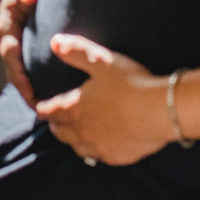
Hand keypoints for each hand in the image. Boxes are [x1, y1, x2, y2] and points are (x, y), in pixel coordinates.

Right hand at [0, 0, 55, 107]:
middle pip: (13, 68)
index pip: (10, 54)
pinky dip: (37, 80)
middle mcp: (10, 36)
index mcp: (7, 24)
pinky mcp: (28, 44)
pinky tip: (51, 94)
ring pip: (21, 70)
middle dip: (24, 89)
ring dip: (29, 89)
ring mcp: (18, 41)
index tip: (30, 93)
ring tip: (46, 110)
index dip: (18, 75)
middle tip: (40, 110)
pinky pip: (29, 66)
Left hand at [34, 35, 170, 165]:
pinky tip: (99, 148)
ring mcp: (100, 147)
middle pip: (61, 132)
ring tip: (72, 136)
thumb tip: (53, 42)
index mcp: (76, 108)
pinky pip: (99, 157)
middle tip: (52, 122)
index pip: (52, 111)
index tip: (39, 108)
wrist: (161, 111)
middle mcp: (83, 131)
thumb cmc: (129, 83)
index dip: (44, 109)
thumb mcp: (101, 61)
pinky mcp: (118, 157)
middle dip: (55, 125)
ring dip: (72, 141)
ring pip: (78, 148)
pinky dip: (93, 152)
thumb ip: (76, 52)